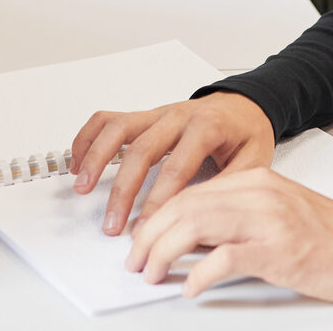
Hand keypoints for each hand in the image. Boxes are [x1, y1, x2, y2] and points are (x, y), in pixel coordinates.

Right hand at [71, 92, 274, 235]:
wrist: (247, 104)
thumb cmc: (248, 133)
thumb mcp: (255, 162)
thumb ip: (228, 187)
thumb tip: (201, 220)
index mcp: (208, 127)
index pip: (176, 168)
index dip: (158, 201)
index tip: (145, 229)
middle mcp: (178, 116)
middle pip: (141, 151)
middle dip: (123, 191)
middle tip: (112, 223)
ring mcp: (159, 113)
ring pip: (119, 129)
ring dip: (96, 157)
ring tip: (82, 186)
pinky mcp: (147, 115)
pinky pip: (110, 119)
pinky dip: (90, 137)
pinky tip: (78, 160)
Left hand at [128, 168, 332, 302]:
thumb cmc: (331, 236)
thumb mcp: (276, 215)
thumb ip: (234, 221)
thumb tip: (189, 243)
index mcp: (255, 180)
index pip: (189, 192)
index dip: (155, 217)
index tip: (138, 239)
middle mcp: (258, 193)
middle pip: (184, 207)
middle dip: (149, 236)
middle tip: (135, 261)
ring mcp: (268, 220)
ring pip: (195, 226)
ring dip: (163, 253)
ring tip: (151, 273)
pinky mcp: (279, 250)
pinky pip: (224, 259)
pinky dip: (199, 275)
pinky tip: (190, 288)